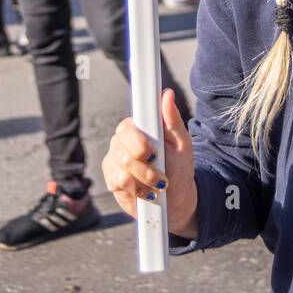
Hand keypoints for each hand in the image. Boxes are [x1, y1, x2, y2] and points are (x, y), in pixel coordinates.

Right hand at [102, 88, 197, 237]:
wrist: (175, 199)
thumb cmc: (178, 167)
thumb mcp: (181, 143)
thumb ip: (172, 119)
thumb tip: (167, 94)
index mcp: (138, 127)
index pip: (128, 126)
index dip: (139, 142)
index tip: (153, 154)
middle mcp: (122, 140)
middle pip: (123, 149)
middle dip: (147, 167)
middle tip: (161, 174)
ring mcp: (114, 159)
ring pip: (123, 168)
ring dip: (146, 180)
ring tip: (157, 184)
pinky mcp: (111, 179)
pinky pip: (120, 183)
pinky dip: (138, 190)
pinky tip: (146, 192)